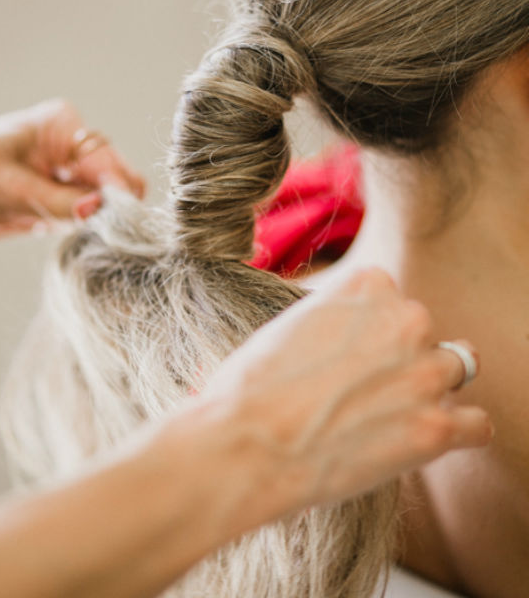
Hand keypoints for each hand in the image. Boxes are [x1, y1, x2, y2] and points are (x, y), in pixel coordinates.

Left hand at [0, 99, 144, 244]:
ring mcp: (64, 172)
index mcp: (61, 126)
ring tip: (62, 232)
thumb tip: (102, 209)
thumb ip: (61, 202)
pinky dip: (80, 229)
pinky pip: (86, 216)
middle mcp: (69, 146)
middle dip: (109, 209)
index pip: (108, 162)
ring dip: (94, 222)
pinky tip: (51, 232)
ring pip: (104, 202)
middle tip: (91, 234)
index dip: (117, 194)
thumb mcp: (9, 192)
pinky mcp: (56, 198)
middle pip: (115, 180)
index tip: (118, 224)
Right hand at [198, 268, 491, 532]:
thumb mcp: (294, 320)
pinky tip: (423, 439)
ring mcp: (426, 374)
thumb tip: (352, 334)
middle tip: (363, 390)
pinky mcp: (436, 428)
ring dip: (429, 391)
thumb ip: (338, 316)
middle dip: (401, 359)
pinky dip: (457, 433)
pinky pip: (477, 425)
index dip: (372, 332)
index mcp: (369, 284)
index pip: (393, 300)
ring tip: (390, 415)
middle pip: (424, 334)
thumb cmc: (254, 382)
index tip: (350, 356)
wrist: (247, 440)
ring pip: (456, 371)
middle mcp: (407, 319)